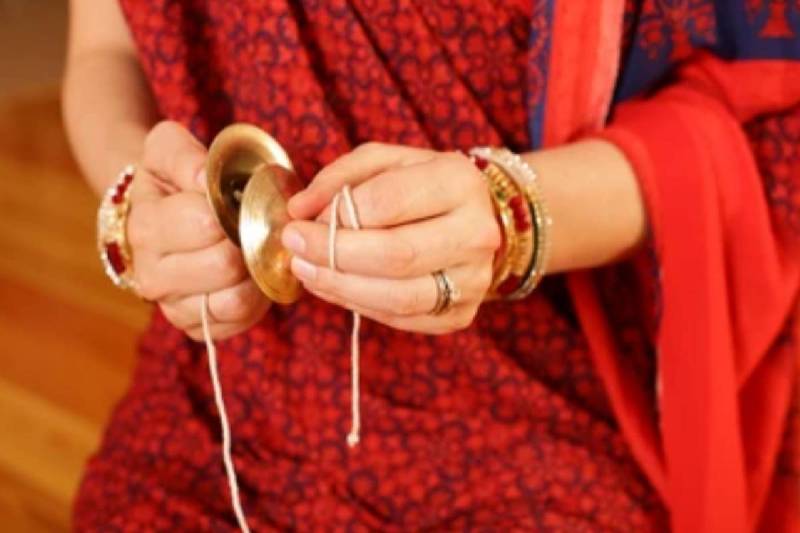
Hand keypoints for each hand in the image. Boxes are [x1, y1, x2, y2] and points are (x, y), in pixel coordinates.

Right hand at [127, 121, 269, 339]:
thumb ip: (184, 155)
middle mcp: (151, 275)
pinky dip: (256, 299)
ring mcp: (172, 307)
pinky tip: (250, 275)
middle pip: (224, 264)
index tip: (238, 199)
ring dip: (255, 273)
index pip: (207, 223)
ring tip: (253, 250)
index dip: (234, 208)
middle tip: (252, 226)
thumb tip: (205, 181)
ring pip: (234, 299)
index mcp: (145, 228)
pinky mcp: (196, 329)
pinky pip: (239, 320)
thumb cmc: (171, 180)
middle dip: (249, 240)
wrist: (158, 214)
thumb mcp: (168, 149)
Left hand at [284, 143, 500, 333]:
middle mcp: (477, 233)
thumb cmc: (422, 186)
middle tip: (295, 249)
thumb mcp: (384, 162)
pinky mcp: (461, 313)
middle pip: (395, 255)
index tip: (299, 221)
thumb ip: (340, 176)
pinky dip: (358, 305)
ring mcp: (473, 279)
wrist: (477, 220)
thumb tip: (299, 209)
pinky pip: (401, 318)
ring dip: (340, 286)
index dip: (336, 215)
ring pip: (398, 296)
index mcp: (459, 182)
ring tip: (306, 271)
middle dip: (333, 254)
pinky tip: (333, 286)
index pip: (388, 202)